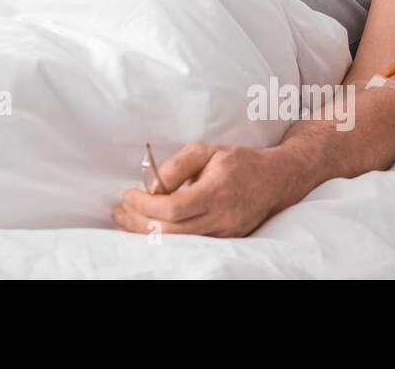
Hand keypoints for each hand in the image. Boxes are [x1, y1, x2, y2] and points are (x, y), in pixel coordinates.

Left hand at [111, 142, 300, 237]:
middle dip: (139, 222)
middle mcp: (222, 218)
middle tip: (118, 211)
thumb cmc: (238, 161)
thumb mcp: (206, 150)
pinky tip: (149, 225)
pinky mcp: (225, 241)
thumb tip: (152, 187)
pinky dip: (166, 235)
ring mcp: (225, 234)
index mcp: (217, 192)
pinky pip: (190, 244)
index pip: (174, 209)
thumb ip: (177, 166)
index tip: (127, 194)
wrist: (275, 180)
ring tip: (126, 219)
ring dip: (148, 232)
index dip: (145, 205)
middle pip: (172, 232)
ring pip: (179, 243)